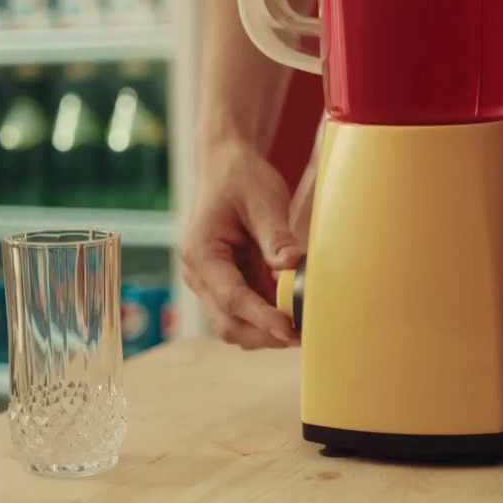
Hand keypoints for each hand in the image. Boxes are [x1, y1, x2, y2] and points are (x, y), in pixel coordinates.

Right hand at [180, 136, 301, 348]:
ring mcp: (210, 281)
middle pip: (228, 322)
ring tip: (303, 327)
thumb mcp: (263, 199)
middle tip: (304, 336)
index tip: (289, 330)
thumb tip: (294, 266)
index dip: (262, 318)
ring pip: (235, 322)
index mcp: (201, 253)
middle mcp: (199, 274)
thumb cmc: (241, 178)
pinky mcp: (226, 281)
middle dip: (264, 335)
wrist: (226, 165)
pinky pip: (245, 309)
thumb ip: (276, 236)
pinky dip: (267, 315)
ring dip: (266, 330)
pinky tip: (293, 311)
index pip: (232, 298)